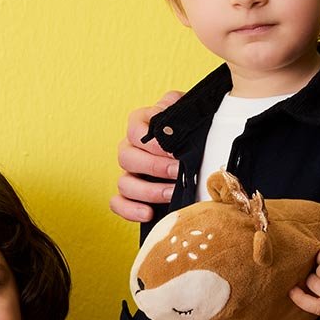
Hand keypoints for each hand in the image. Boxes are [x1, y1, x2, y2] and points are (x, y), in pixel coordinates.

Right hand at [111, 93, 183, 224]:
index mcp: (140, 124)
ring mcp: (129, 173)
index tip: (173, 151)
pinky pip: (118, 203)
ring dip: (148, 191)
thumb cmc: (190, 129)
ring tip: (171, 194)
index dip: (152, 143)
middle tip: (177, 171)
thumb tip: (169, 108)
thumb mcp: (187, 111)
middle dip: (154, 167)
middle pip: (126, 157)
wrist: (202, 149)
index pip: (134, 130)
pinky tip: (149, 214)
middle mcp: (130, 148)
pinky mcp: (130, 194)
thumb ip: (176, 104)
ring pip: (124, 183)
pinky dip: (129, 210)